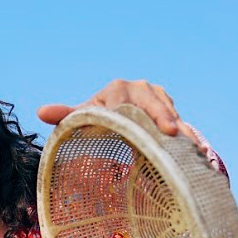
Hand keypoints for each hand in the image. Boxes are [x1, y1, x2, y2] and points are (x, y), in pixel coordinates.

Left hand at [37, 79, 218, 169]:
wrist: (118, 113)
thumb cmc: (97, 118)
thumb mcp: (83, 117)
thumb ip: (65, 115)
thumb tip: (39, 112)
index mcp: (117, 89)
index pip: (124, 100)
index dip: (130, 112)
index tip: (133, 124)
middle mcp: (140, 88)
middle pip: (152, 102)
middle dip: (162, 116)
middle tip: (171, 133)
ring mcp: (159, 96)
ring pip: (170, 110)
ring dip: (180, 126)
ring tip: (188, 143)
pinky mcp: (172, 108)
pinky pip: (182, 120)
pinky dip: (190, 134)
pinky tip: (198, 148)